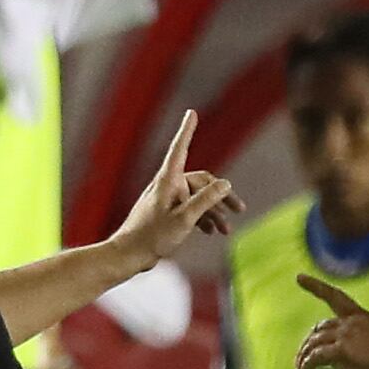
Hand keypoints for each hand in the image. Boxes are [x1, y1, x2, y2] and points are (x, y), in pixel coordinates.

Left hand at [111, 111, 245, 270]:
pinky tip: (211, 231)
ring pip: (197, 198)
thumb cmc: (152, 236)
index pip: (180, 148)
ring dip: (213, 211)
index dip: (187, 130)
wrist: (129, 255)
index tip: (191, 112)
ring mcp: (167, 199)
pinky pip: (190, 209)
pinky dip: (202, 218)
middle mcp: (168, 186)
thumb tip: (226, 183)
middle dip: (221, 195)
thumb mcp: (185, 219)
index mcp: (168, 181)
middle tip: (239, 209)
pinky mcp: (167, 213)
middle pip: (201, 181)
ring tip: (226, 229)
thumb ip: (206, 200)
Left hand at [294, 274, 368, 368]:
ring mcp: (345, 335)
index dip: (316, 286)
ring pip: (314, 343)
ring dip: (304, 358)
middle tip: (302, 359)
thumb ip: (353, 346)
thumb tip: (335, 357)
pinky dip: (306, 367)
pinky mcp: (340, 350)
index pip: (336, 297)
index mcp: (363, 317)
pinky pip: (315, 358)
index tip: (299, 277)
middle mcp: (352, 322)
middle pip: (320, 328)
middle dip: (308, 344)